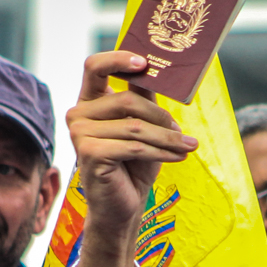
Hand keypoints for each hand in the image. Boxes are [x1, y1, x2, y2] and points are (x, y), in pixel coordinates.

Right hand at [65, 51, 196, 266]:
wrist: (122, 208)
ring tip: (189, 147)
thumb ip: (144, 98)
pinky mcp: (90, 154)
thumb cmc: (133, 167)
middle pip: (126, 99)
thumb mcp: (142, 126)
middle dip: (162, 116)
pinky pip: (134, 145)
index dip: (119, 58)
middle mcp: (78, 115)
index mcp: (89, 103)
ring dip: (168, 138)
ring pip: (135, 125)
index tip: (145, 63)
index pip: (94, 66)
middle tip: (184, 132)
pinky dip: (161, 152)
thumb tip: (160, 69)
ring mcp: (80, 134)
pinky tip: (178, 158)